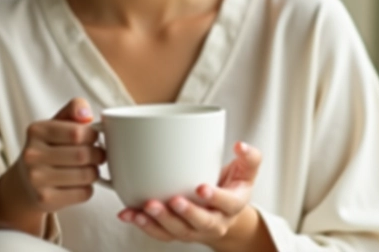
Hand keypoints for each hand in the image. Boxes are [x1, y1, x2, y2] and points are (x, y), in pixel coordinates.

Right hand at [0, 98, 104, 232]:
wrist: (25, 182)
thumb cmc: (49, 147)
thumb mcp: (57, 123)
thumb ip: (74, 109)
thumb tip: (86, 114)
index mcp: (37, 130)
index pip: (78, 132)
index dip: (93, 136)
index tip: (93, 138)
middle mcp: (32, 154)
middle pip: (83, 155)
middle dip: (98, 155)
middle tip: (98, 156)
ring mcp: (36, 179)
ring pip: (86, 175)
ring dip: (94, 172)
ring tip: (89, 169)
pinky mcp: (44, 199)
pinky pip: (83, 193)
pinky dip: (88, 189)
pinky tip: (78, 184)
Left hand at [118, 141, 262, 248]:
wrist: (225, 214)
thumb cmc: (233, 186)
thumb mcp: (247, 171)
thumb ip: (249, 157)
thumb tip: (241, 145)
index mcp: (233, 206)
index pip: (227, 203)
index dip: (215, 197)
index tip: (201, 188)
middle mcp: (215, 222)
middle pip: (201, 222)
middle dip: (186, 213)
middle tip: (172, 200)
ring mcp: (194, 230)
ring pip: (178, 231)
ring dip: (160, 221)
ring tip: (145, 208)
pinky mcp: (177, 233)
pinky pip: (160, 233)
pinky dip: (143, 225)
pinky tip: (129, 214)